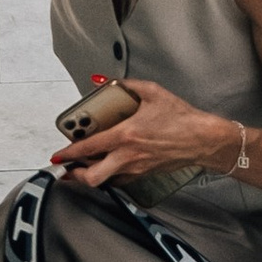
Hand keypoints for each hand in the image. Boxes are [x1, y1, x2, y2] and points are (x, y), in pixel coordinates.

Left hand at [55, 72, 226, 185]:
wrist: (203, 139)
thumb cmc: (181, 117)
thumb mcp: (153, 93)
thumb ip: (127, 85)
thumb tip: (104, 80)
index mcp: (126, 135)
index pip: (89, 148)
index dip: (68, 153)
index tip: (57, 156)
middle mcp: (128, 156)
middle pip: (93, 177)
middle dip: (74, 176)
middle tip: (66, 168)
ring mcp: (136, 168)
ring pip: (105, 181)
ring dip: (90, 176)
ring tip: (81, 168)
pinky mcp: (145, 174)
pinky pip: (120, 180)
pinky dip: (109, 175)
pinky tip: (107, 166)